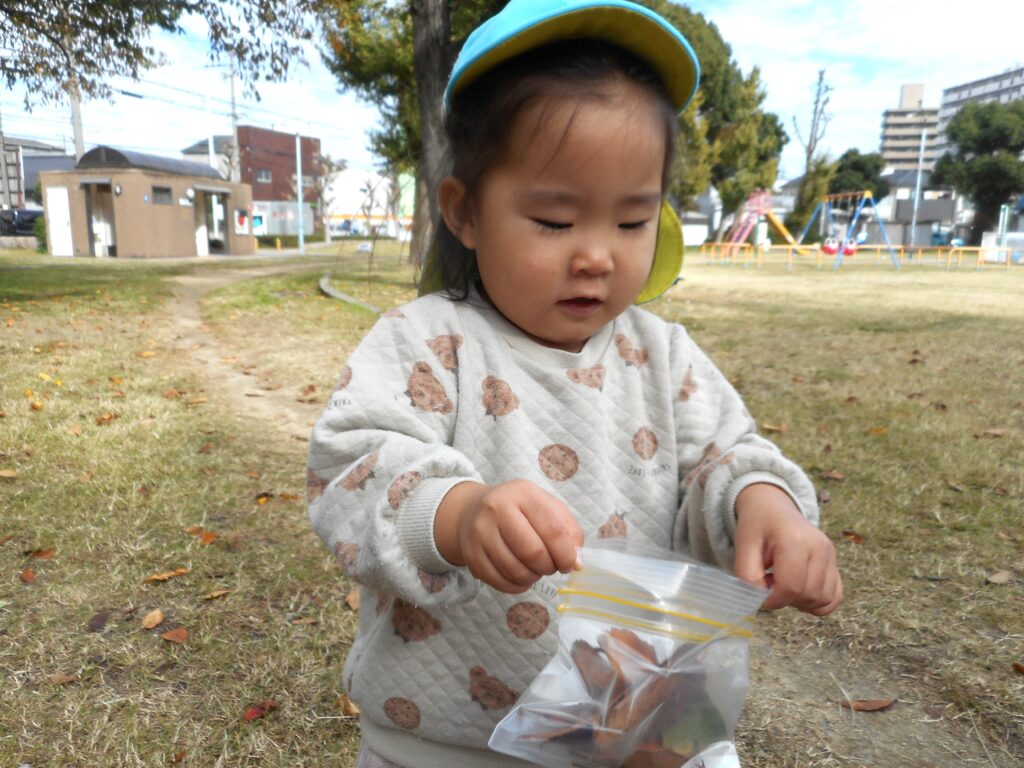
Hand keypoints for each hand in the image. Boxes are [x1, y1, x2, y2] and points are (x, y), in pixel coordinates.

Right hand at [434, 479, 583, 593]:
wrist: (472, 511)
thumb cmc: (519, 510)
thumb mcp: (547, 507)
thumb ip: (569, 531)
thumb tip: (577, 564)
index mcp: (523, 493)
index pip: (553, 530)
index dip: (566, 554)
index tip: (570, 564)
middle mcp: (497, 509)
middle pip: (533, 553)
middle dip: (549, 567)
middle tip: (551, 566)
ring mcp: (480, 532)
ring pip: (515, 570)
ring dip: (533, 577)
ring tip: (535, 569)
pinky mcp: (470, 554)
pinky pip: (499, 582)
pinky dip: (516, 586)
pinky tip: (521, 577)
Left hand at [733, 483, 842, 615]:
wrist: (772, 507)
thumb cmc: (756, 526)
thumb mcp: (743, 547)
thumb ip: (748, 577)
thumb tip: (761, 601)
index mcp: (794, 540)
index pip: (790, 586)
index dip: (773, 600)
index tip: (760, 595)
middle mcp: (819, 547)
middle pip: (809, 595)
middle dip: (786, 599)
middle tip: (770, 583)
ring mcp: (831, 555)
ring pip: (823, 599)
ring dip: (801, 602)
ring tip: (784, 584)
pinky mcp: (836, 563)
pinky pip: (835, 597)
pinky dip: (817, 602)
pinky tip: (800, 590)